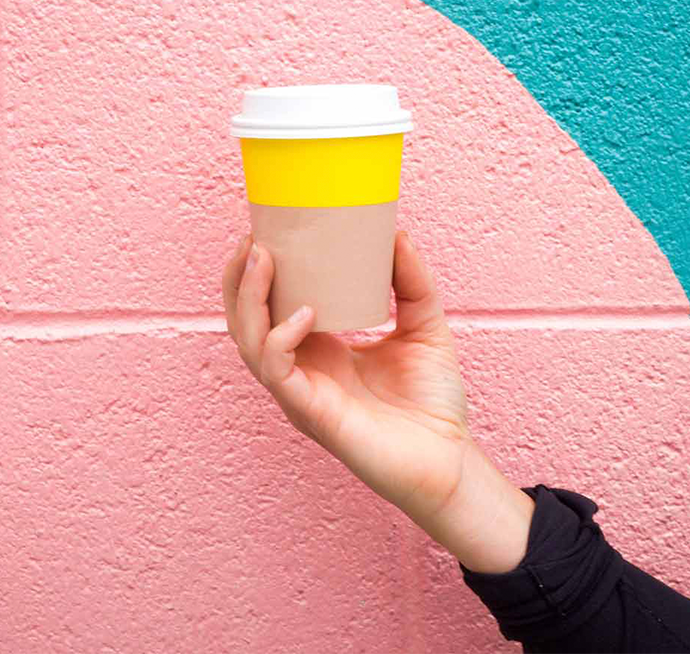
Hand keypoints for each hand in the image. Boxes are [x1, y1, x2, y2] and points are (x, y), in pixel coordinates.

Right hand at [222, 230, 533, 572]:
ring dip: (249, 299)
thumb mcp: (425, 326)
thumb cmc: (434, 400)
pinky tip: (304, 314)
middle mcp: (301, 368)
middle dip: (240, 280)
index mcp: (319, 349)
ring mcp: (301, 392)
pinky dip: (281, 339)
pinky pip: (279, 372)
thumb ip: (411, 282)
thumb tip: (397, 232)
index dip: (257, 272)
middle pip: (246, 321)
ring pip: (250, 342)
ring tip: (261, 259)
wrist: (450, 459)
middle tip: (251, 239)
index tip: (265, 230)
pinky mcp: (311, 413)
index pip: (271, 307)